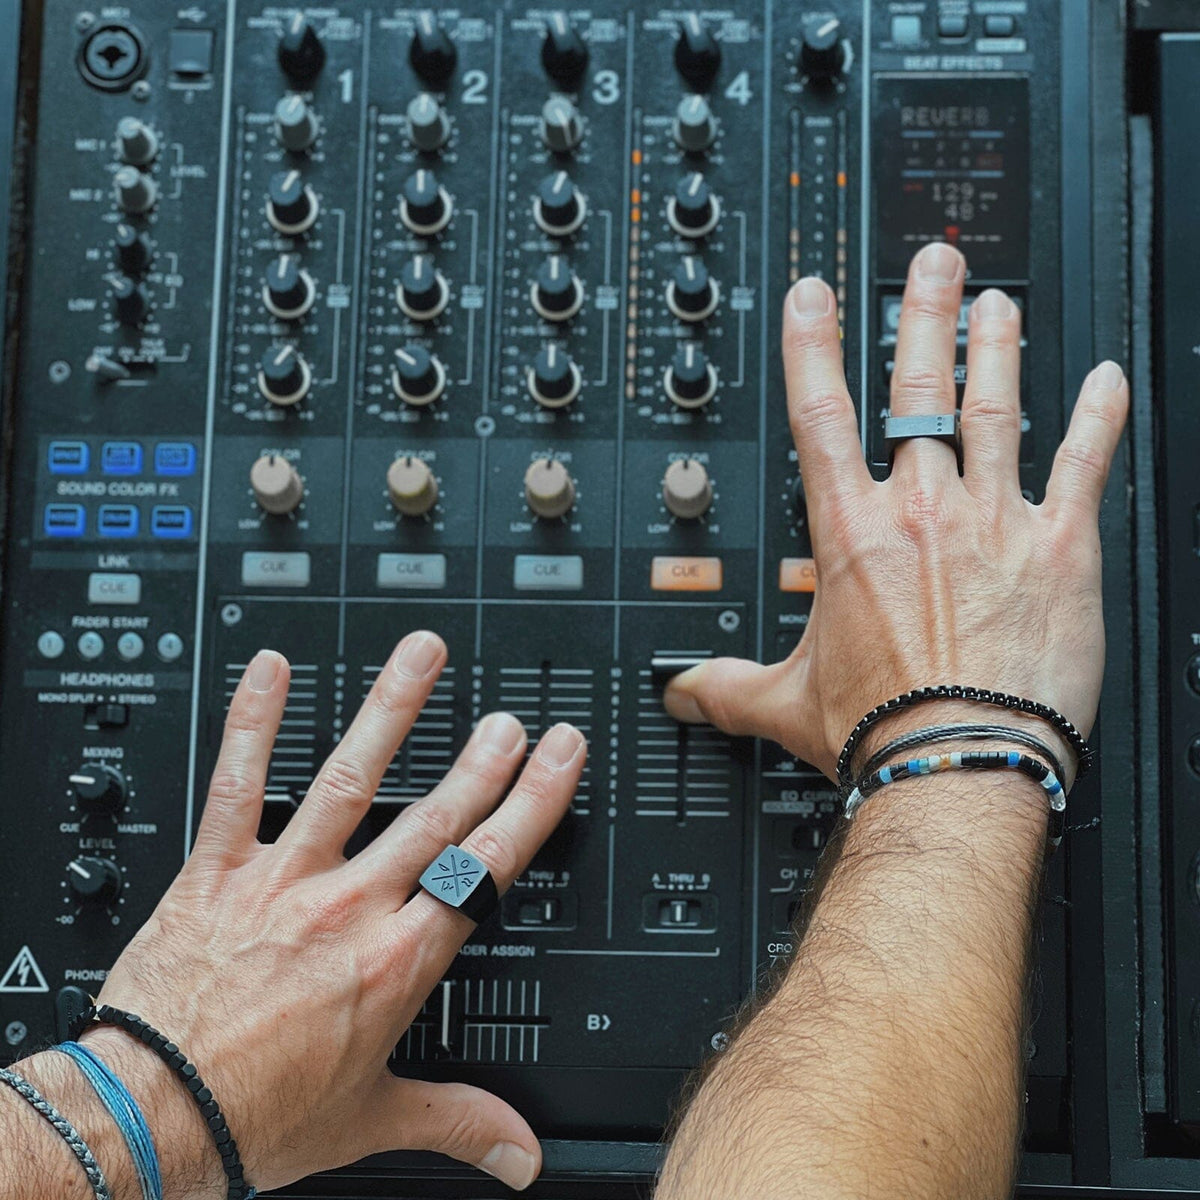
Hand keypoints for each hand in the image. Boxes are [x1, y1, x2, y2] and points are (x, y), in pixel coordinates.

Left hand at [85, 632, 584, 1195]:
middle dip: (482, 761)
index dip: (530, 806)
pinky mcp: (219, 869)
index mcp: (395, 961)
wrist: (155, 1117)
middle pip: (433, 817)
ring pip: (348, 780)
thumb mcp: (372, 1119)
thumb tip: (520, 1154)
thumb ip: (458, 1121)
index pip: (483, 867)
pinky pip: (238, 784)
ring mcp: (284, 880)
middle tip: (512, 715)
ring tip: (421, 657)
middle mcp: (348, 908)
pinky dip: (254, 723)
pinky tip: (271, 670)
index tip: (556, 758)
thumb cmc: (256, 1115)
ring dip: (390, 713)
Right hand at [665, 243, 1127, 780]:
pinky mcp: (1060, 547)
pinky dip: (1099, 417)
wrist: (958, 761)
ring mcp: (994, 520)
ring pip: (997, 407)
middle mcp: (922, 510)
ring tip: (998, 303)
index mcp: (852, 535)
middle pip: (920, 387)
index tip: (816, 295)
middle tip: (934, 265)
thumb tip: (682, 693)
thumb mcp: (785, 702)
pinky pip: (1084, 464)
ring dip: (997, 348)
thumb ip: (726, 688)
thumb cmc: (878, 728)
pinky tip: (1108, 380)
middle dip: (925, 315)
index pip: (820, 413)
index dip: (814, 344)